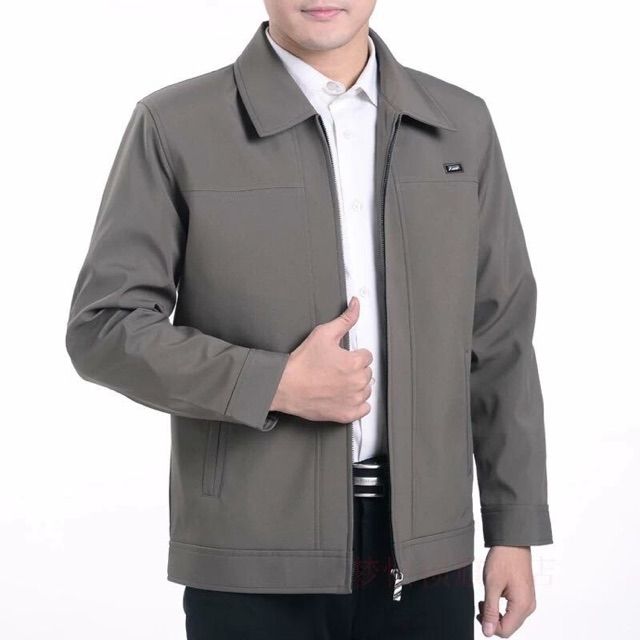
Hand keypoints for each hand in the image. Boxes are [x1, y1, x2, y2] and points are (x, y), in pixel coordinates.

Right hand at [270, 296, 372, 422]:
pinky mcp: (347, 414)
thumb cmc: (302, 363)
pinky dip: (356, 404)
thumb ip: (345, 319)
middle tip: (335, 369)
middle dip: (354, 370)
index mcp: (354, 363)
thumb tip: (356, 304)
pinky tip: (343, 396)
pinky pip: (364, 409)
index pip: (366, 356)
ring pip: (366, 389)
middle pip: (367, 372)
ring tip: (337, 382)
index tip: (340, 358)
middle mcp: (357, 382)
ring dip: (356, 386)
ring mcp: (353, 400)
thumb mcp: (323, 334)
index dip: (352, 355)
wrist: (285, 387)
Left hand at [477, 545, 536, 636]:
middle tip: (481, 604)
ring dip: (496, 613)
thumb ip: (490, 610)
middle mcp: (529, 606)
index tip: (480, 611)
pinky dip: (502, 607)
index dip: (489, 626)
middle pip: (509, 627)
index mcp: (522, 606)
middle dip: (492, 619)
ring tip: (486, 599)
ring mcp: (528, 601)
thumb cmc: (503, 559)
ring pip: (511, 619)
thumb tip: (487, 631)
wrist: (513, 542)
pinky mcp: (525, 595)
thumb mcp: (492, 585)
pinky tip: (494, 595)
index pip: (505, 631)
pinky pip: (513, 610)